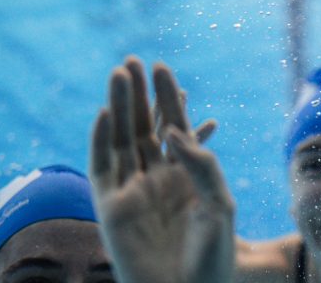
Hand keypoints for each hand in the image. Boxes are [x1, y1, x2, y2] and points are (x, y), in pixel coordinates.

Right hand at [90, 57, 234, 282]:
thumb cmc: (211, 259)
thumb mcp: (219, 204)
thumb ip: (201, 164)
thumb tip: (173, 131)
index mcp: (186, 179)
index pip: (174, 130)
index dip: (167, 100)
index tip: (162, 68)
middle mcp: (157, 181)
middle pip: (144, 128)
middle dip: (138, 94)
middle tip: (132, 60)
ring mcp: (132, 192)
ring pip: (122, 140)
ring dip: (120, 107)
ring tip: (119, 73)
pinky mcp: (111, 208)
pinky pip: (102, 168)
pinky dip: (101, 140)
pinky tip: (106, 113)